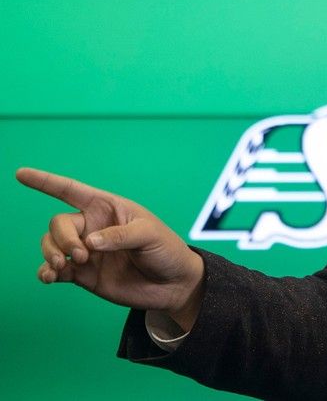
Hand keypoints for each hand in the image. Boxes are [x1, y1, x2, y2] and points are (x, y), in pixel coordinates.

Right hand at [16, 167, 204, 331]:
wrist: (171, 285)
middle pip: (59, 223)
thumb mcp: (150, 235)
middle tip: (81, 255)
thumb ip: (120, 235)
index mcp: (108, 208)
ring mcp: (85, 251)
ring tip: (64, 267)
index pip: (72, 190)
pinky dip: (46, 273)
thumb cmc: (165, 250)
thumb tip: (89, 243)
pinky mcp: (82, 274)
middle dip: (62, 238)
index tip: (21, 174)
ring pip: (51, 245)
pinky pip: (54, 270)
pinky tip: (49, 278)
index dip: (46, 182)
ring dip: (51, 254)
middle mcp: (92, 227)